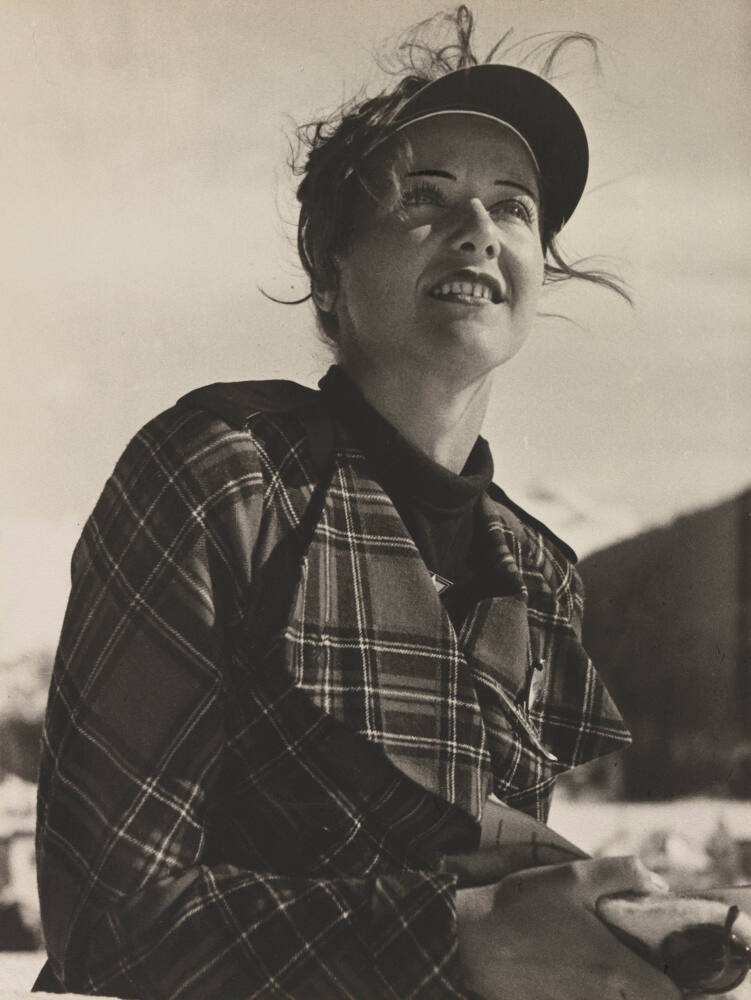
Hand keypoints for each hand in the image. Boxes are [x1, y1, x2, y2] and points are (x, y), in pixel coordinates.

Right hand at [456, 855, 681, 999]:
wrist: (469, 940)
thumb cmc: (521, 907)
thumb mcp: (572, 876)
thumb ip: (622, 873)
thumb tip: (659, 885)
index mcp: (613, 968)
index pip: (669, 995)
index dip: (676, 981)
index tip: (665, 959)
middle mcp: (600, 999)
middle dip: (647, 986)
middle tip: (636, 959)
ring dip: (618, 989)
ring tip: (601, 962)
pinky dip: (589, 993)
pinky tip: (572, 971)